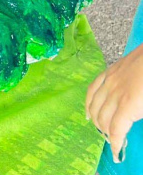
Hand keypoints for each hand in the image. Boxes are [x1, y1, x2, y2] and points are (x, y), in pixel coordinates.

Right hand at [86, 44, 142, 162]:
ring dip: (96, 120)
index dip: (114, 143)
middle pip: (103, 119)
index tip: (116, 153)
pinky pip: (92, 89)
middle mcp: (115, 93)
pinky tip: (88, 111)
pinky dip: (87, 102)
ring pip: (94, 105)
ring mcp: (110, 81)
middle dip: (106, 132)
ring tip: (101, 129)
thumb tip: (134, 120)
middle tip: (112, 140)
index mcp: (130, 104)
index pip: (116, 129)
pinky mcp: (109, 71)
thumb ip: (140, 112)